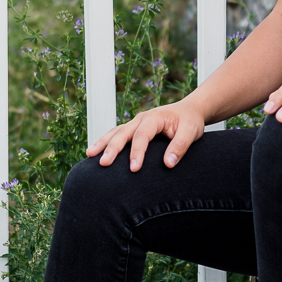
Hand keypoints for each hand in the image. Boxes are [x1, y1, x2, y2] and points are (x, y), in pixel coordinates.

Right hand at [89, 97, 206, 171]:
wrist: (189, 111)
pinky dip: (105, 142)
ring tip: (90, 155)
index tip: (134, 169)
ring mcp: (135, 123)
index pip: (142, 136)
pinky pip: (117, 134)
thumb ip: (180, 146)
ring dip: (103, 143)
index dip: (137, 152)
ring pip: (115, 132)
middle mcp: (141, 119)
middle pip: (123, 133)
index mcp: (154, 118)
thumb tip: (168, 164)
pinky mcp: (134, 129)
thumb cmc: (190, 122)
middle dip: (112, 148)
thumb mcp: (191, 132)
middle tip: (103, 164)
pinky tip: (96, 152)